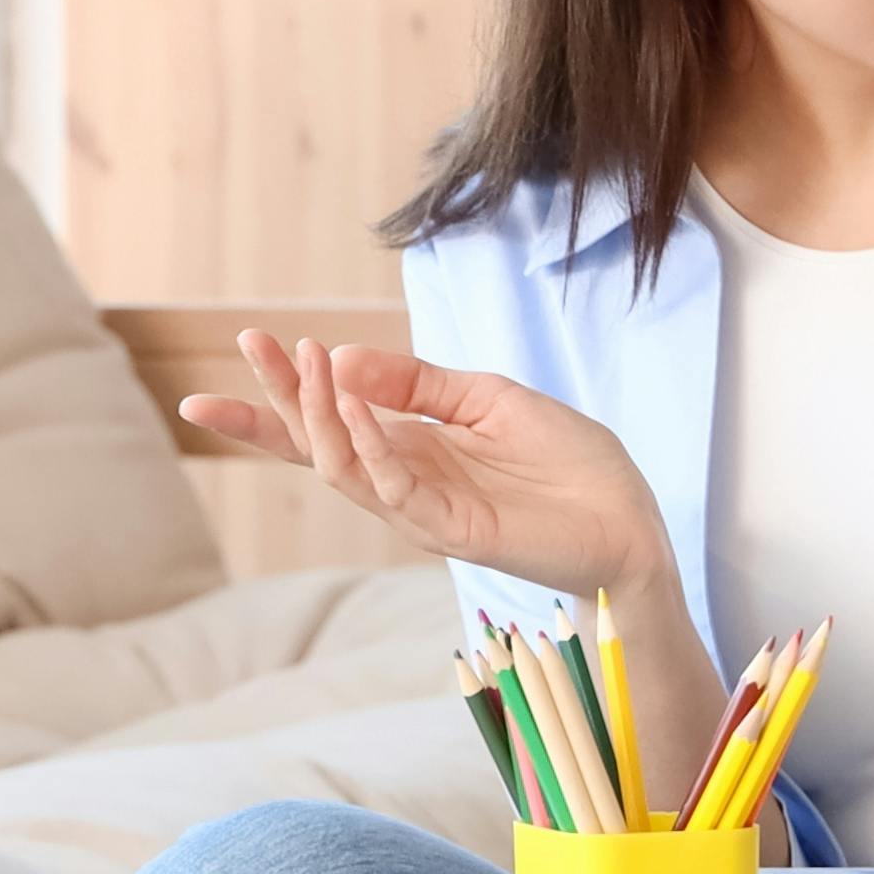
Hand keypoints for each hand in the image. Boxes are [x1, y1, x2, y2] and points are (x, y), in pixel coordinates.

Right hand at [180, 330, 674, 611]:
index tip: (246, 342)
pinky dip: (368, 447)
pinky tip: (354, 406)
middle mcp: (402, 480)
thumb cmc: (565, 462)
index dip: (282, 388)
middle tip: (250, 342)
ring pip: (343, 467)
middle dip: (278, 397)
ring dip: (320, 413)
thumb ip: (417, 381)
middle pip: (317, 443)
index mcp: (408, 447)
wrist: (626, 518)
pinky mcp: (451, 531)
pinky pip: (393, 489)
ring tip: (309, 361)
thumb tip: (340, 355)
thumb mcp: (487, 398)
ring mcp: (421, 509)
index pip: (328, 419)